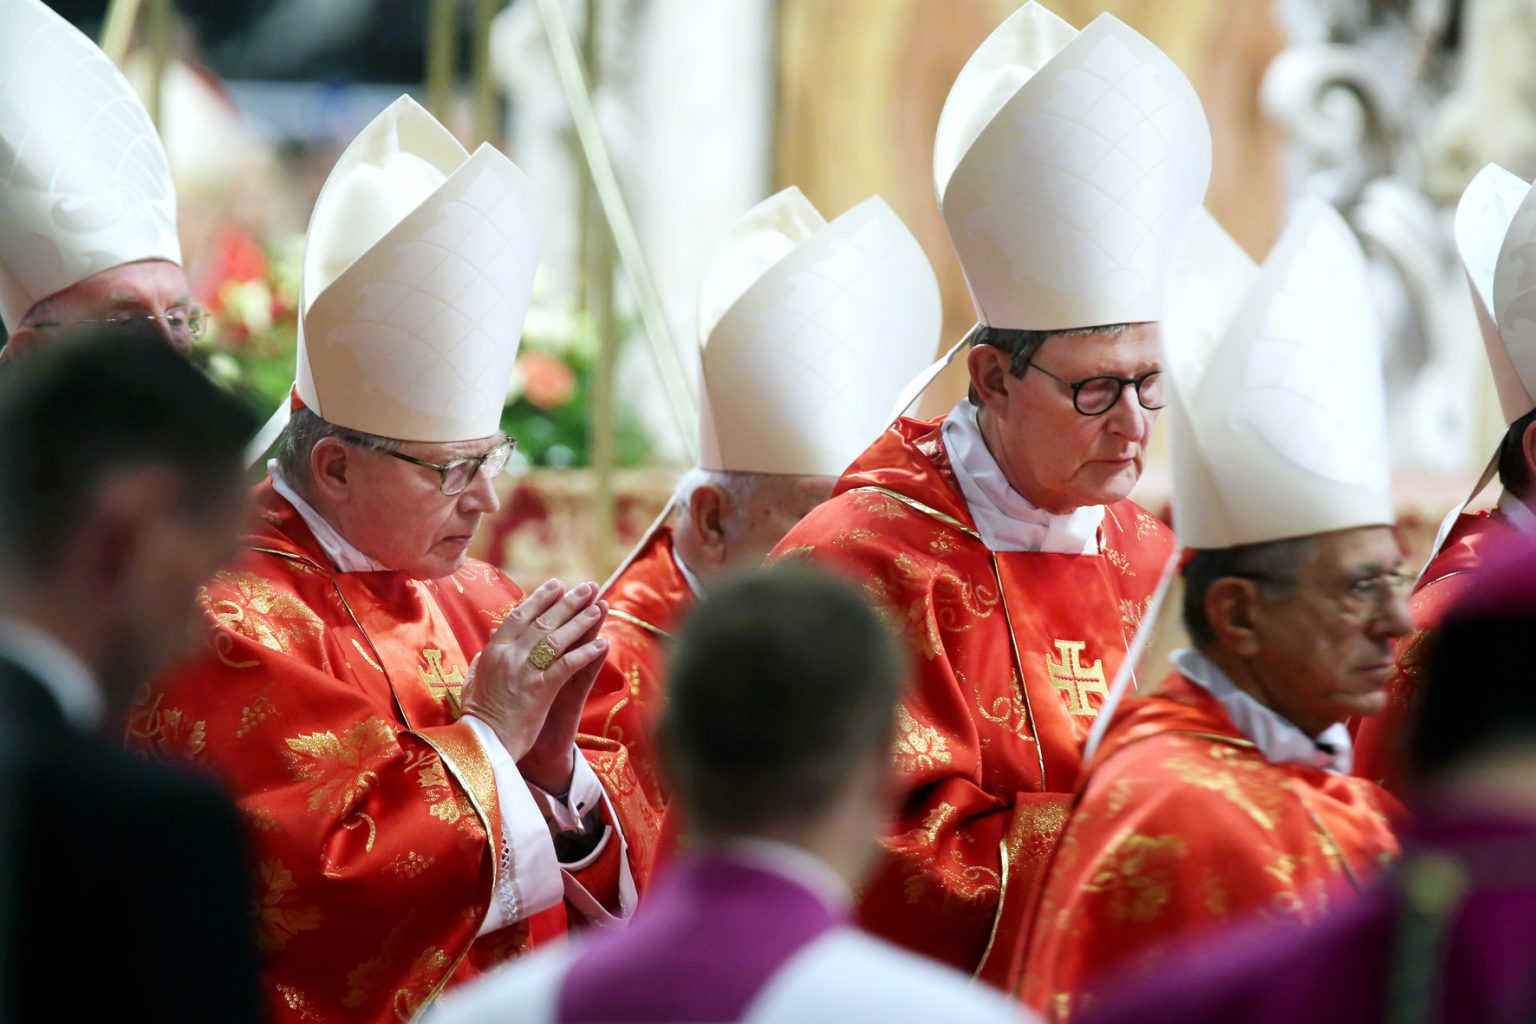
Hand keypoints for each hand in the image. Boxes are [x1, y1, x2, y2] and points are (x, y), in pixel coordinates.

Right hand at [459, 579, 608, 764]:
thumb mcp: (473, 682)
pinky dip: (586, 653)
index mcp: (493, 651)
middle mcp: (509, 655)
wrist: (482, 745)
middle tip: (588, 587)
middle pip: (543, 621)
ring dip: (581, 621)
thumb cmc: (478, 717)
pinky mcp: (540, 690)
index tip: (558, 585)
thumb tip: (485, 642)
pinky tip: (603, 644)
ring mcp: (525, 671)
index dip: (540, 598)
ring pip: (557, 638)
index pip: (520, 615)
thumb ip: (480, 661)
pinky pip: (568, 666)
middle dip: (568, 602)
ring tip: (600, 606)